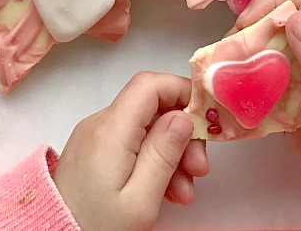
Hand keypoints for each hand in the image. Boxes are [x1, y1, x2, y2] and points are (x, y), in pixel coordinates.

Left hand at [53, 72, 208, 230]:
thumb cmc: (95, 226)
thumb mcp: (140, 199)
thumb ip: (163, 154)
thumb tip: (184, 116)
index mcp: (110, 131)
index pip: (149, 84)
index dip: (182, 91)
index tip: (206, 118)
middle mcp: (99, 125)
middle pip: (152, 108)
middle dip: (182, 134)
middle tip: (199, 170)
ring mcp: (94, 136)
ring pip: (145, 127)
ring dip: (171, 153)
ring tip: (183, 191)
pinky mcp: (93, 150)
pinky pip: (131, 142)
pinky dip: (152, 160)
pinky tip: (165, 190)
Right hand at [235, 0, 300, 190]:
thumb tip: (295, 16)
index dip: (270, 3)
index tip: (244, 26)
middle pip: (278, 18)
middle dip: (249, 30)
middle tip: (228, 54)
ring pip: (267, 43)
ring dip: (244, 53)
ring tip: (225, 72)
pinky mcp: (290, 88)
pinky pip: (264, 70)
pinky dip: (246, 75)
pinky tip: (233, 89)